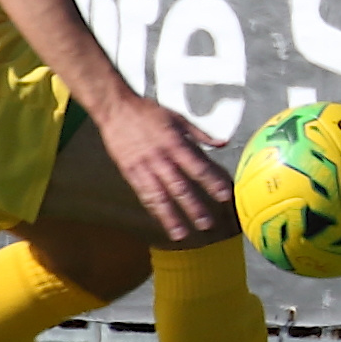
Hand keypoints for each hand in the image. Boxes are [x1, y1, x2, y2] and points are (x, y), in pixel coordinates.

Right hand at [95, 94, 235, 241]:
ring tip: (181, 233)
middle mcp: (160, 158)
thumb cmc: (148, 111)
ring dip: (170, 216)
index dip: (212, 181)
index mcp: (175, 142)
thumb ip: (201, 134)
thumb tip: (223, 143)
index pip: (198, 166)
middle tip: (207, 224)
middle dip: (194, 206)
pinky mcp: (130, 172)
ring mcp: (143, 167)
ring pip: (159, 196)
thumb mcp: (178, 118)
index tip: (225, 195)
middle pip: (179, 186)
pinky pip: (143, 194)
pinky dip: (153, 209)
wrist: (116, 108)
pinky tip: (161, 221)